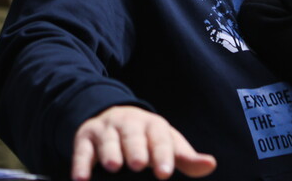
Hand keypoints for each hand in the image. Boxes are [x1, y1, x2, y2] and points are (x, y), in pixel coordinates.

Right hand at [72, 105, 216, 180]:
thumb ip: (186, 159)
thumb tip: (211, 164)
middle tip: (139, 164)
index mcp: (153, 126)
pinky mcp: (85, 137)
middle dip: (136, 149)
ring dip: (110, 152)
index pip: (160, 139)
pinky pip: (82, 151)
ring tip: (114, 165)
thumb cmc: (147, 139)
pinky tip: (81, 179)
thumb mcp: (167, 145)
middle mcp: (129, 124)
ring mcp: (106, 129)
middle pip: (133, 135)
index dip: (163, 155)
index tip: (165, 173)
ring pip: (107, 139)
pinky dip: (81, 164)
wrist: (114, 117)